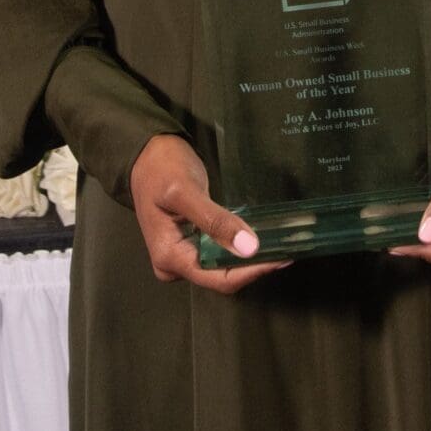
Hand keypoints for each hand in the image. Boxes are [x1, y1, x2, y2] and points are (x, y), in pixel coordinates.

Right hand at [129, 133, 293, 295]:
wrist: (144, 153)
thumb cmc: (161, 168)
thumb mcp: (186, 191)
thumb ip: (215, 221)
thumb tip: (249, 248)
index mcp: (169, 257)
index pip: (218, 277)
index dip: (251, 272)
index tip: (281, 258)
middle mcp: (174, 266)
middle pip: (221, 276)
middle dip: (253, 266)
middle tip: (287, 249)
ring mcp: (181, 256)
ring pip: (221, 267)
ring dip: (249, 259)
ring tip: (280, 245)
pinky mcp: (190, 245)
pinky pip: (218, 254)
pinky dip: (239, 248)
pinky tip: (260, 239)